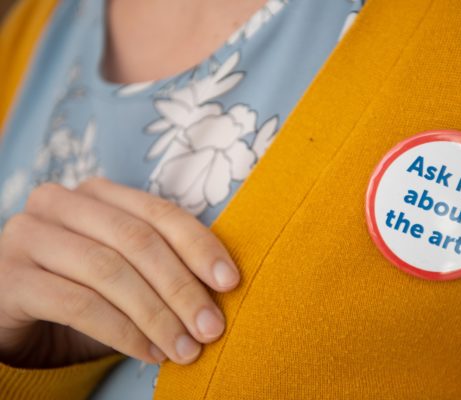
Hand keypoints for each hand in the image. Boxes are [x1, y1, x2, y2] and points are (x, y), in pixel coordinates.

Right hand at [0, 177, 239, 367]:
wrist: (16, 322)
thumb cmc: (83, 293)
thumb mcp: (128, 273)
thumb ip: (165, 266)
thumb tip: (223, 287)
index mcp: (98, 193)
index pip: (160, 212)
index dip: (200, 246)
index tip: (230, 282)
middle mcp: (60, 203)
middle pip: (138, 241)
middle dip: (182, 288)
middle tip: (212, 327)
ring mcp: (29, 236)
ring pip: (110, 272)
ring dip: (157, 315)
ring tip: (185, 348)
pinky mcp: (9, 277)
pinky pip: (79, 305)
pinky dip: (122, 332)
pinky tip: (149, 353)